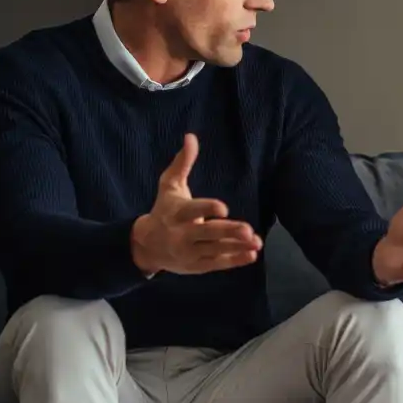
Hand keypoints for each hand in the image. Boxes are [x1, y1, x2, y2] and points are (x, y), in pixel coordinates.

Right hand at [131, 134, 262, 275]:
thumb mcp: (169, 186)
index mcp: (177, 213)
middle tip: (247, 230)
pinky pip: (217, 263)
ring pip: (216, 250)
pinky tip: (252, 255)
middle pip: (208, 233)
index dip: (207, 209)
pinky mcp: (198, 265)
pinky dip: (235, 260)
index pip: (193, 210)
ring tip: (256, 242)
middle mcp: (182, 234)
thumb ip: (182, 164)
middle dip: (228, 232)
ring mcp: (190, 252)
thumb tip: (191, 137)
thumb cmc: (164, 210)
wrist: (146, 245)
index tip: (224, 208)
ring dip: (236, 247)